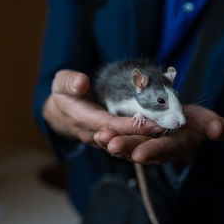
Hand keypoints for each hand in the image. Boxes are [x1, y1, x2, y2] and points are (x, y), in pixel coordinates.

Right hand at [42, 70, 163, 145]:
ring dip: (143, 138)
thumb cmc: (63, 94)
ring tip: (164, 129)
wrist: (60, 114)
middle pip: (119, 136)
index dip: (127, 125)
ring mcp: (101, 137)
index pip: (107, 124)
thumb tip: (81, 82)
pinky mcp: (108, 137)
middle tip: (163, 126)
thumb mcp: (60, 83)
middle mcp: (92, 132)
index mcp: (81, 118)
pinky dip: (139, 136)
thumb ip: (69, 82)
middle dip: (141, 134)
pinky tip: (156, 130)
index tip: (148, 122)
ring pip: (123, 141)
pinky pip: (124, 138)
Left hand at [93, 105, 223, 163]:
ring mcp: (144, 148)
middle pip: (142, 149)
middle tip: (112, 145)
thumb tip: (220, 131)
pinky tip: (97, 135)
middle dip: (127, 148)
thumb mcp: (207, 121)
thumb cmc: (196, 123)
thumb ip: (215, 125)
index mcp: (177, 146)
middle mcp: (158, 151)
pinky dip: (109, 139)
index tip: (140, 153)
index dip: (153, 151)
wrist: (182, 126)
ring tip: (100, 138)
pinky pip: (121, 141)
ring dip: (113, 144)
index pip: (165, 149)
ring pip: (127, 148)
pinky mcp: (134, 143)